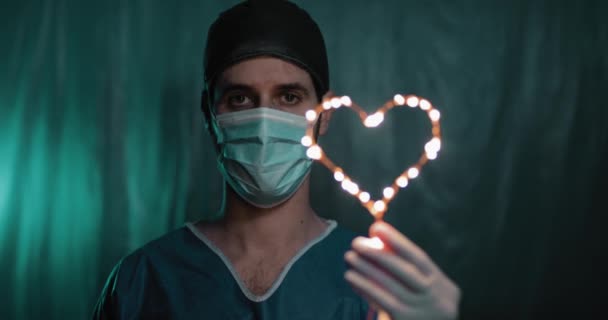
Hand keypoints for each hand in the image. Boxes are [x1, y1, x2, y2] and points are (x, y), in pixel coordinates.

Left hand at [344, 221, 460, 319]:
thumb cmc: (421, 309)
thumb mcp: (423, 289)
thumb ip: (407, 268)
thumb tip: (378, 239)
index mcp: (444, 286)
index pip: (420, 258)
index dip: (397, 241)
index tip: (377, 228)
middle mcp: (437, 299)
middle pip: (406, 271)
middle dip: (379, 254)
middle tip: (356, 242)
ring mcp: (422, 312)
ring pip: (391, 286)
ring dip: (367, 269)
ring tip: (350, 257)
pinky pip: (382, 301)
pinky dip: (365, 287)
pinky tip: (351, 277)